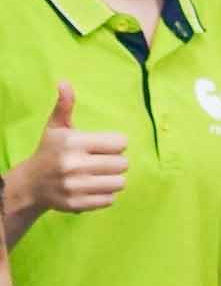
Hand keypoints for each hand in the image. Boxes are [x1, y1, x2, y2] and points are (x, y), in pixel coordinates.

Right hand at [13, 83, 127, 215]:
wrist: (31, 184)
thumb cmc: (50, 151)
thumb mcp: (56, 128)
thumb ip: (65, 106)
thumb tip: (64, 82)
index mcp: (73, 142)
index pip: (119, 143)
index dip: (115, 144)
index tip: (105, 146)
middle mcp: (74, 164)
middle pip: (123, 164)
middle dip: (116, 162)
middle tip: (102, 161)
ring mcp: (76, 186)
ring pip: (120, 182)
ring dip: (114, 178)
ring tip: (99, 174)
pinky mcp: (79, 203)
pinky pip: (111, 199)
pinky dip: (106, 194)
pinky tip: (93, 187)